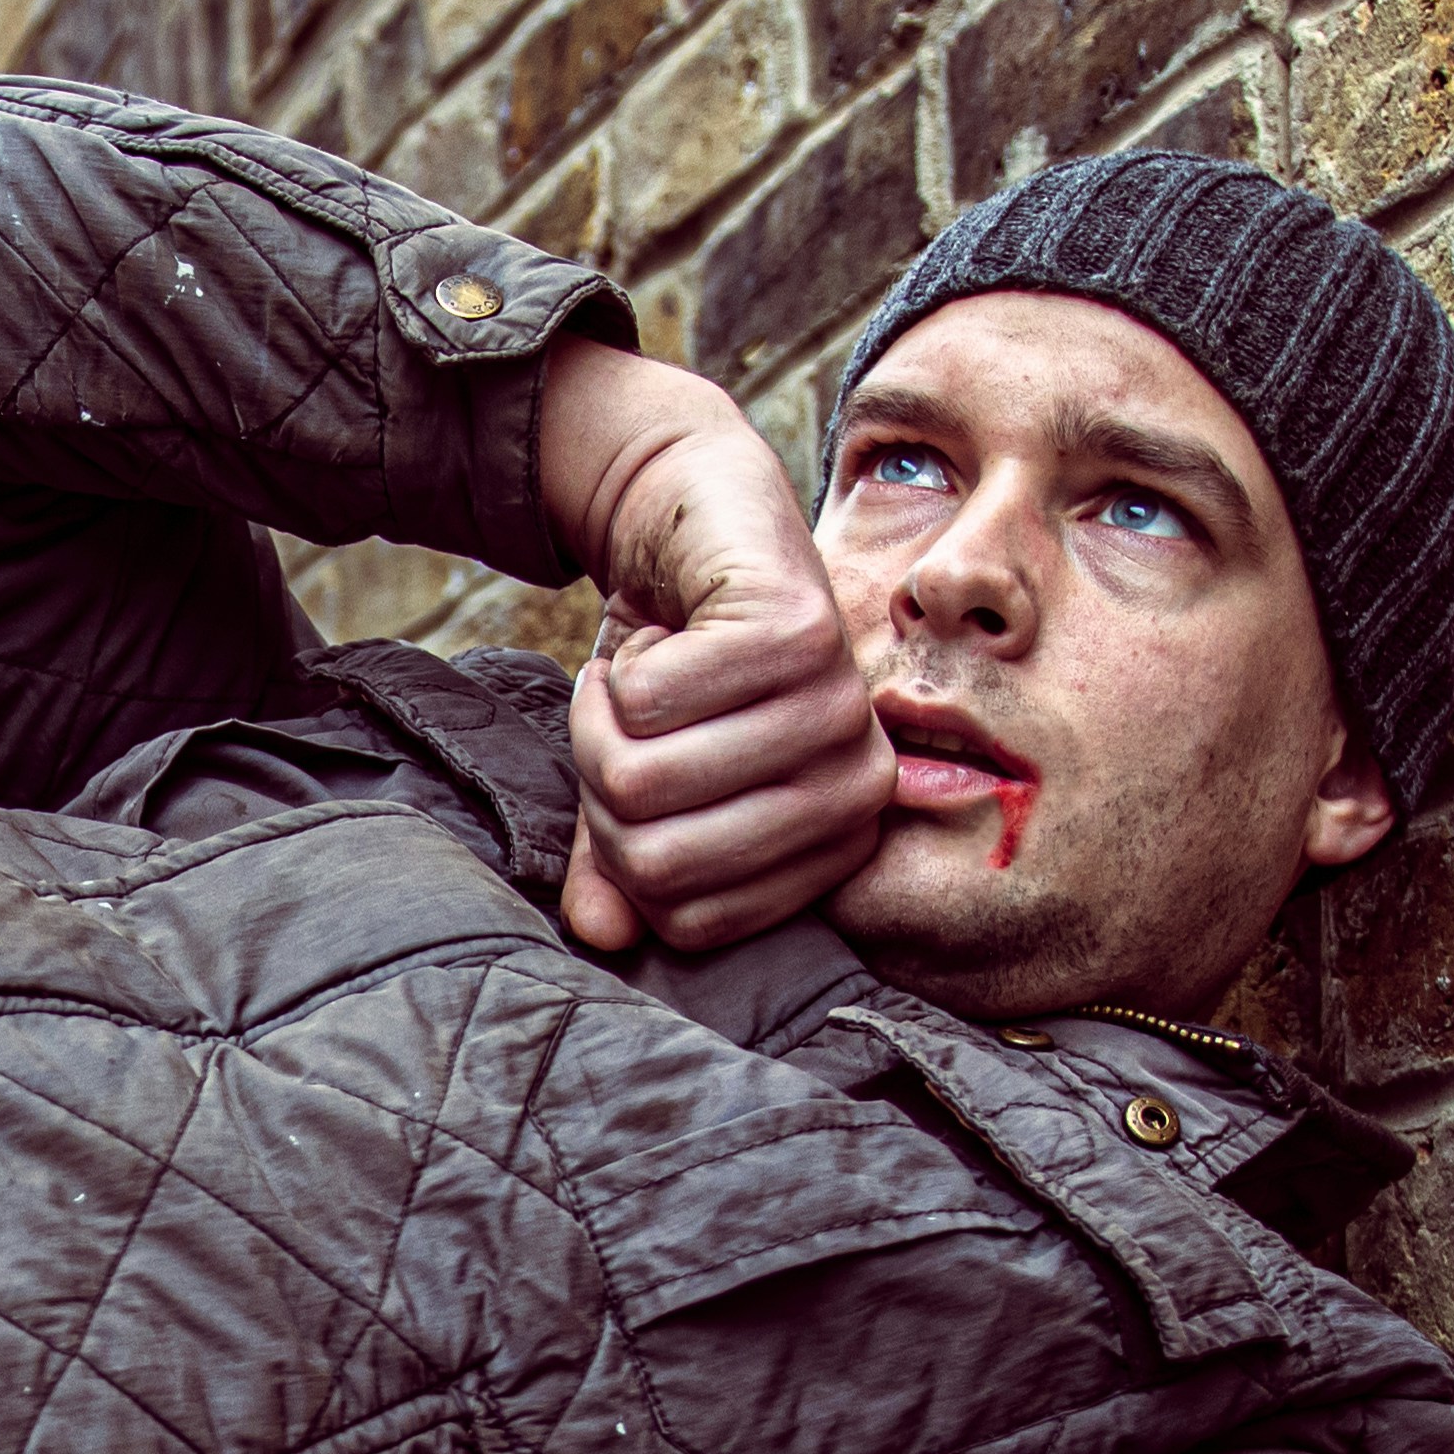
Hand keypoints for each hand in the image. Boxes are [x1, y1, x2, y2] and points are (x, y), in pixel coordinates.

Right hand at [530, 340, 895, 952]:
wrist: (697, 520)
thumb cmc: (676, 664)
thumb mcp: (642, 770)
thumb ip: (624, 858)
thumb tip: (600, 933)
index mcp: (833, 838)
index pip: (690, 918)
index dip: (623, 856)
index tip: (628, 777)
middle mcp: (853, 782)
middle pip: (662, 858)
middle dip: (601, 787)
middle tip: (616, 722)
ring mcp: (836, 704)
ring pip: (647, 778)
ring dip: (603, 721)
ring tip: (637, 675)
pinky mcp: (798, 631)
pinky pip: (653, 701)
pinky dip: (624, 667)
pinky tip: (659, 632)